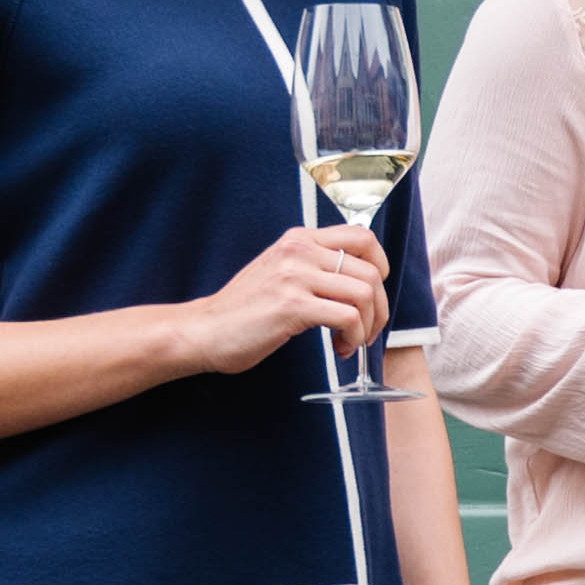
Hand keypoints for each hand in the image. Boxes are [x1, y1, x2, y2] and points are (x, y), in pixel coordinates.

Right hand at [191, 223, 391, 374]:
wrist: (204, 330)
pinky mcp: (292, 305)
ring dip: (367, 326)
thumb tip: (358, 281)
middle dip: (379, 308)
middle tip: (366, 330)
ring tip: (350, 342)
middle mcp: (299, 251)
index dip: (380, 265)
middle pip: (370, 271)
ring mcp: (295, 276)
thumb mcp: (280, 272)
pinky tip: (339, 348)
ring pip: (364, 293)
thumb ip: (313, 267)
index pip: (362, 236)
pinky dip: (353, 337)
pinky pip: (348, 317)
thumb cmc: (244, 310)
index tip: (374, 292)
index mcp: (299, 240)